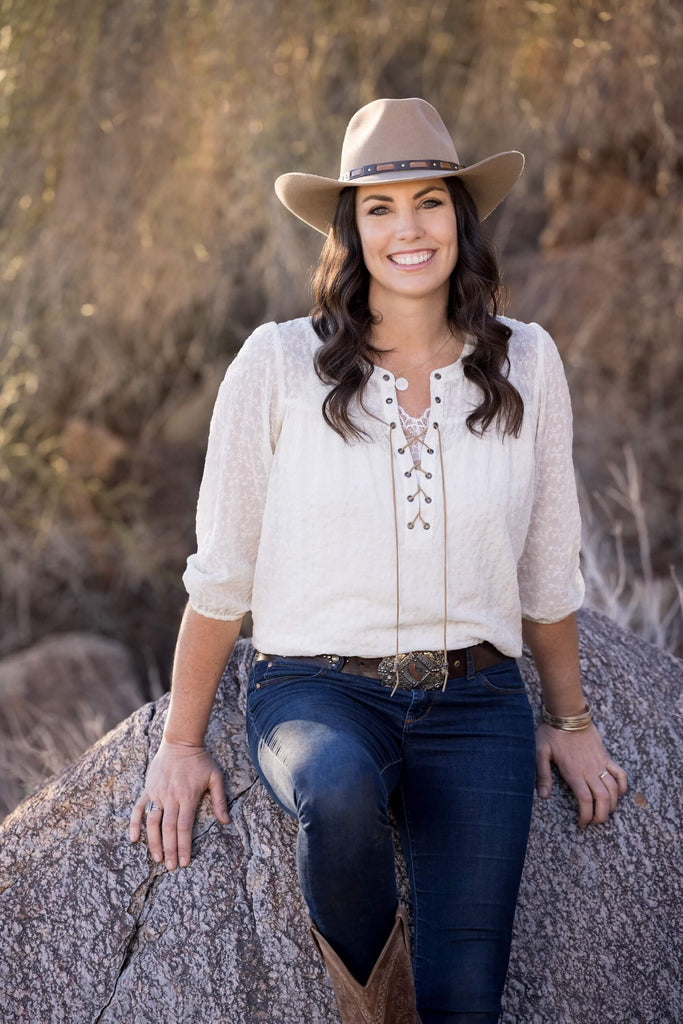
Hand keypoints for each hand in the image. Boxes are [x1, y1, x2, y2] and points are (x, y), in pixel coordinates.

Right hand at [129, 737, 229, 869]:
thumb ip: (220, 800)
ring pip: (152, 822)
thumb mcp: (215, 777)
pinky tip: (134, 839)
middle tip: (171, 867)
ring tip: (157, 858)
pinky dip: (134, 824)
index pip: (185, 828)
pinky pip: (138, 808)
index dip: (184, 846)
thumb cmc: (200, 760)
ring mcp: (157, 793)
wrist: (180, 741)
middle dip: (170, 850)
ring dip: (153, 842)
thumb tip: (226, 821)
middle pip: (169, 829)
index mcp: (188, 797)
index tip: (184, 862)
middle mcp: (171, 797)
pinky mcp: (148, 788)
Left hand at [535, 721, 627, 827]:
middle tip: (594, 823)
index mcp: (574, 772)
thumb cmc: (552, 733)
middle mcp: (590, 770)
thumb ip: (543, 775)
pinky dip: (623, 785)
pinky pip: (620, 773)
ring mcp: (600, 764)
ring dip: (612, 805)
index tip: (582, 824)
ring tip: (604, 813)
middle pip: (603, 799)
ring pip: (614, 789)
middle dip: (601, 816)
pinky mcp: (606, 756)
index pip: (586, 801)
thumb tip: (543, 796)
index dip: (586, 816)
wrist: (568, 714)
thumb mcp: (540, 752)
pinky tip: (619, 793)